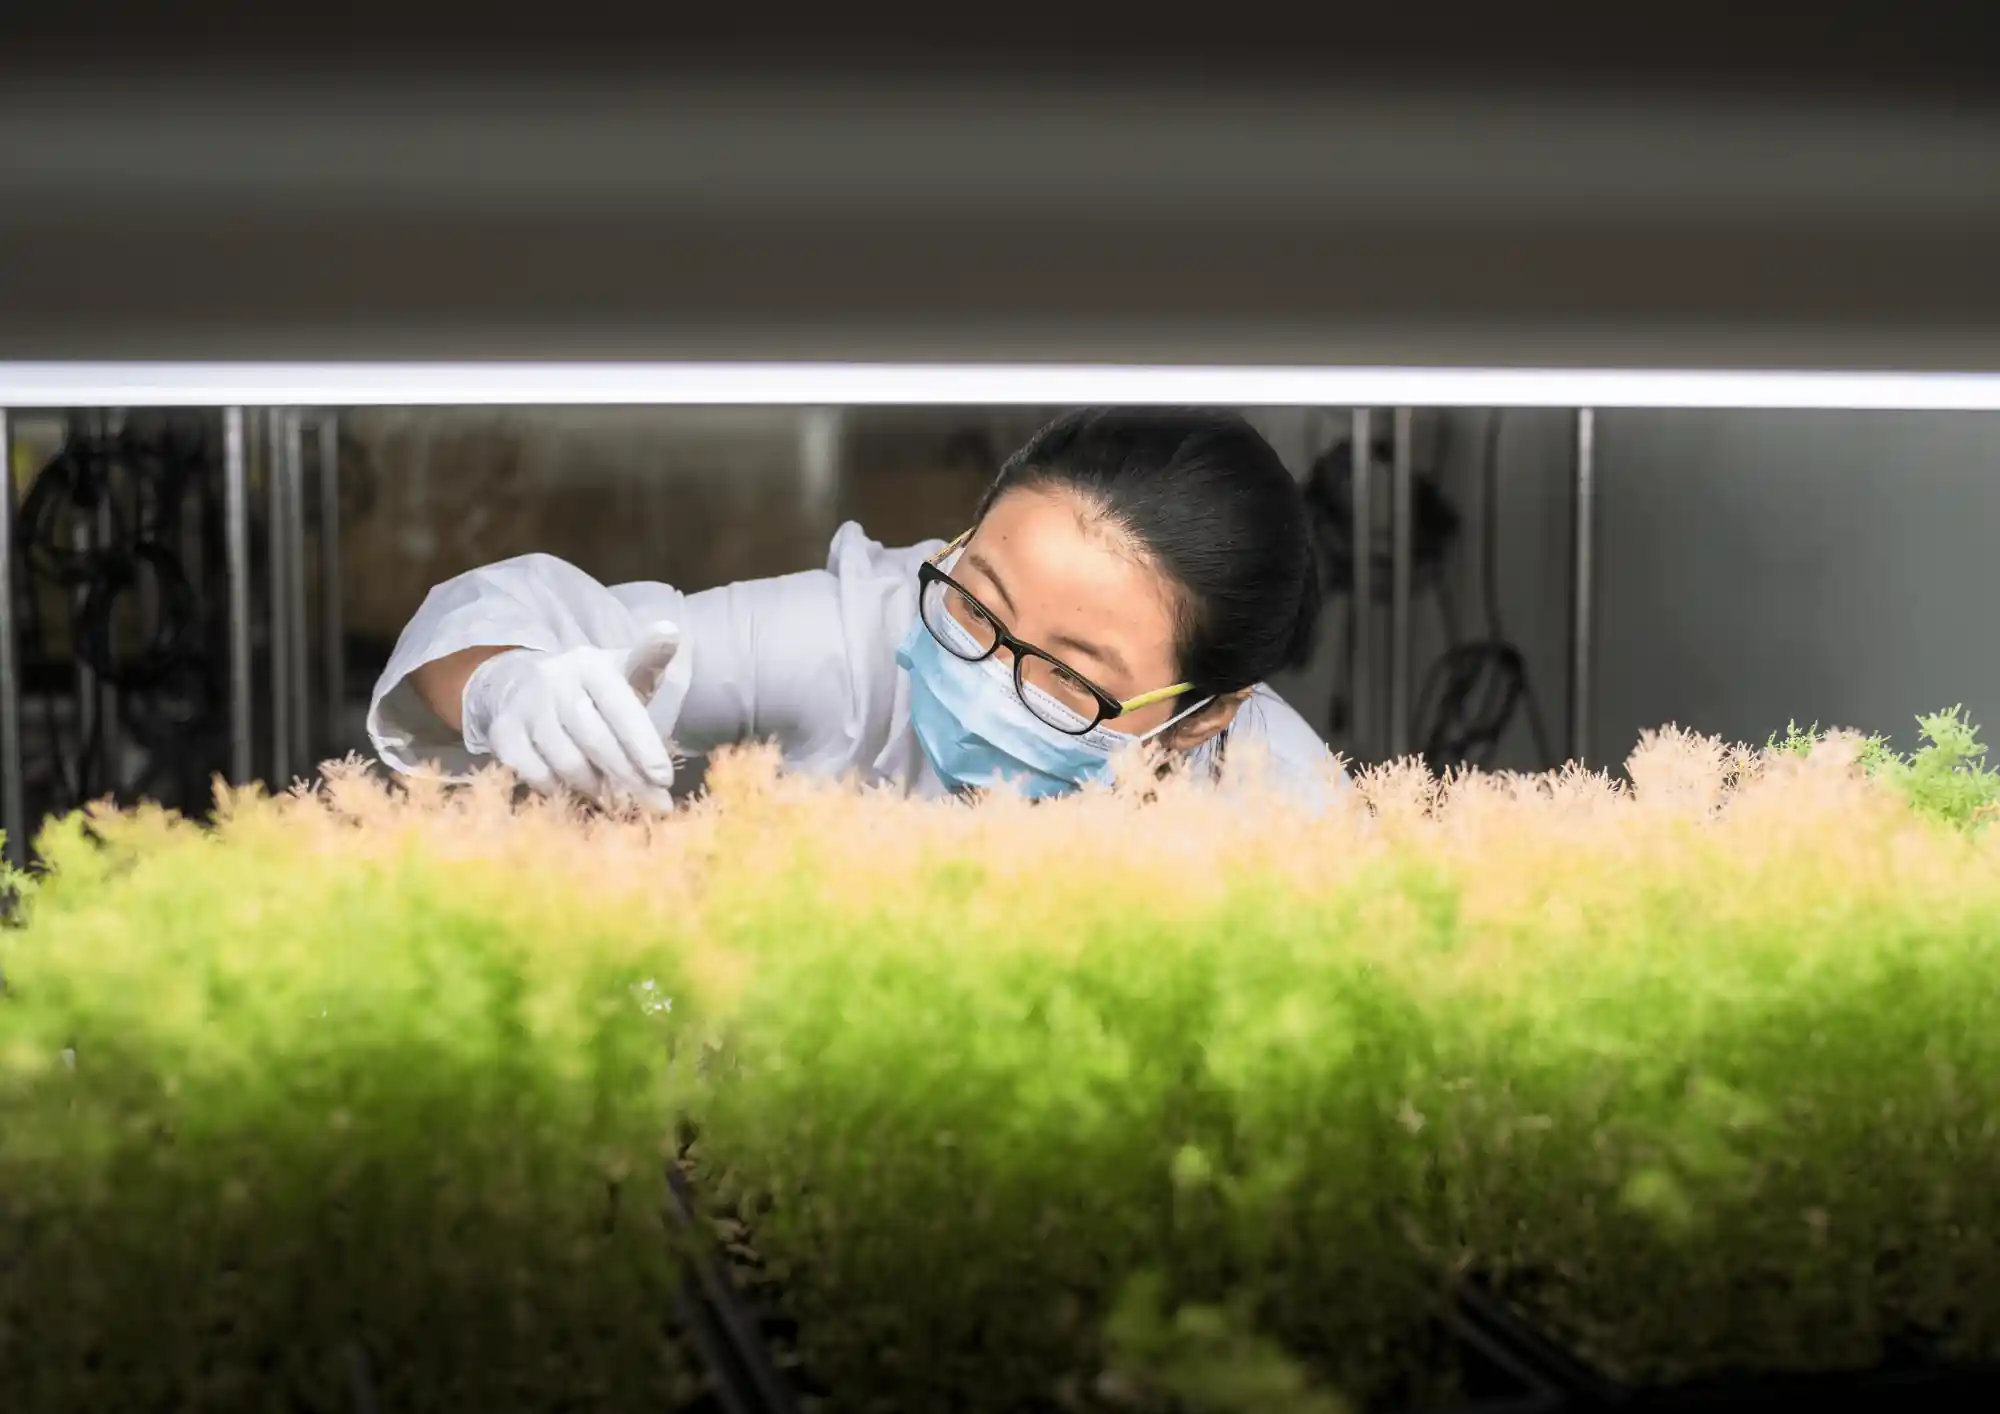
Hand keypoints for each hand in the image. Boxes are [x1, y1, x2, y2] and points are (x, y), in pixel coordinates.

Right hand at [460, 624, 681, 811]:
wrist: (521, 684)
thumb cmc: (591, 688)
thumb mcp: (621, 669)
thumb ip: (649, 661)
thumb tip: (671, 632)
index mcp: (590, 664)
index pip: (620, 708)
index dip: (643, 746)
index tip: (665, 779)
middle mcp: (554, 681)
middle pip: (594, 739)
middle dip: (628, 776)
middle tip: (654, 804)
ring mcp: (525, 708)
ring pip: (566, 761)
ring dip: (595, 785)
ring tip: (615, 794)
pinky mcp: (503, 733)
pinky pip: (535, 774)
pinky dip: (560, 788)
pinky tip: (576, 789)